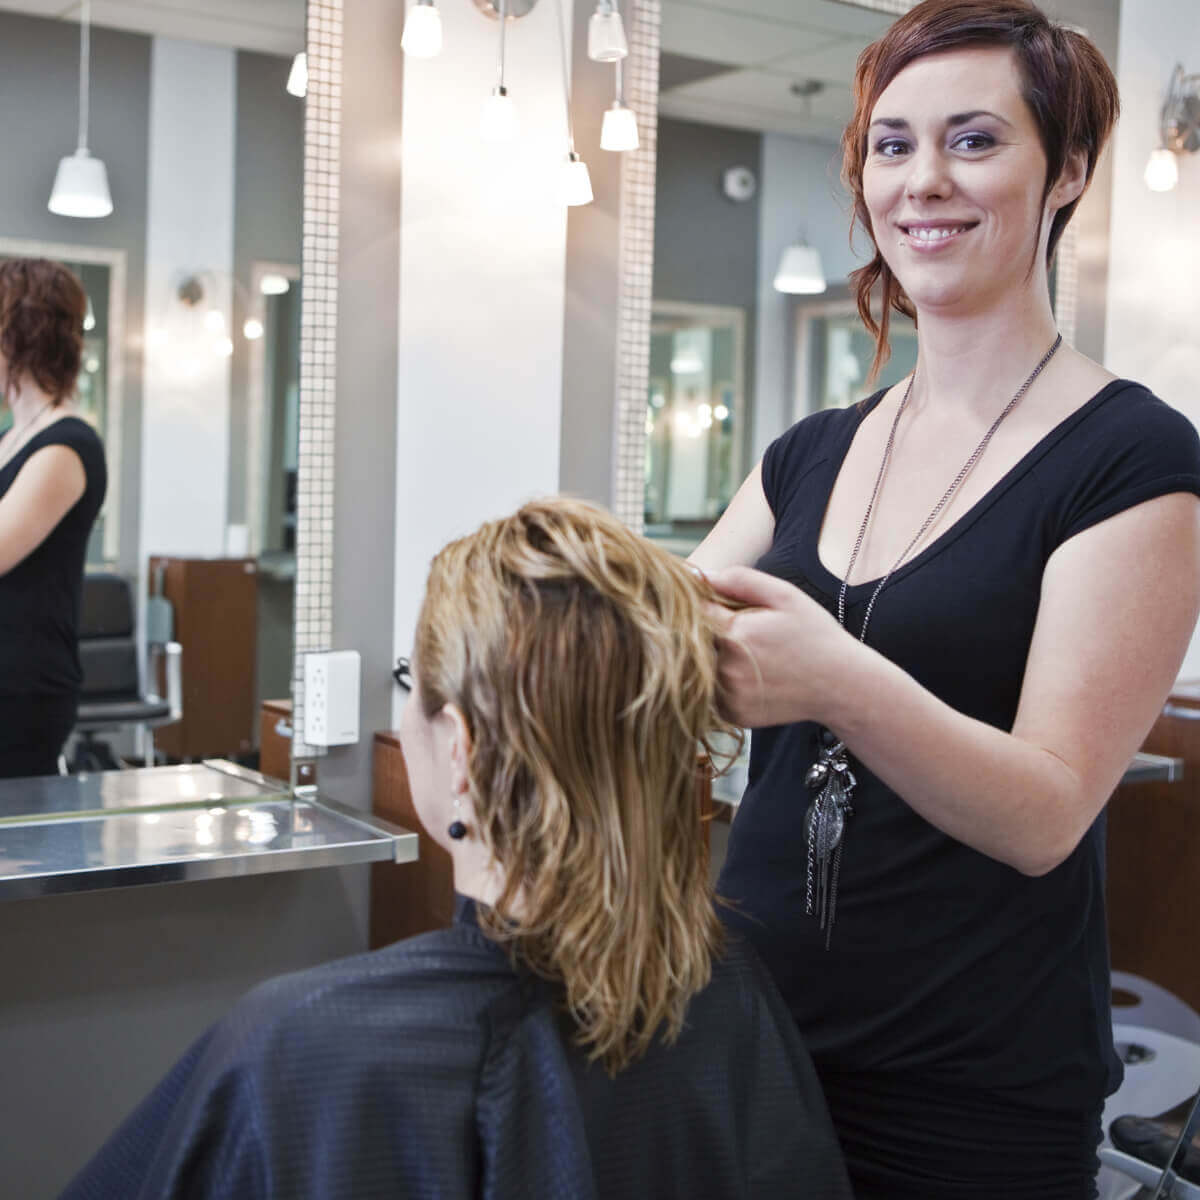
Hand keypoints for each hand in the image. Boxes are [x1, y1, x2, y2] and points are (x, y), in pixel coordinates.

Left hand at [705, 566, 848, 728]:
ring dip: (712, 658)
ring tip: (748, 653)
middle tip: (740, 632)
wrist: (841, 685)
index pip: (695, 612)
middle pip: (693, 642)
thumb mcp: (785, 595)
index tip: (720, 605)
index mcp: (736, 634)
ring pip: (700, 669)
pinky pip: (711, 693)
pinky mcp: (733, 714)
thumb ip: (740, 580)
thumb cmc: (815, 635)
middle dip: (707, 632)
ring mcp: (729, 696)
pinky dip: (721, 682)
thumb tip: (700, 575)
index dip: (704, 605)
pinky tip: (749, 674)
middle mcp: (727, 669)